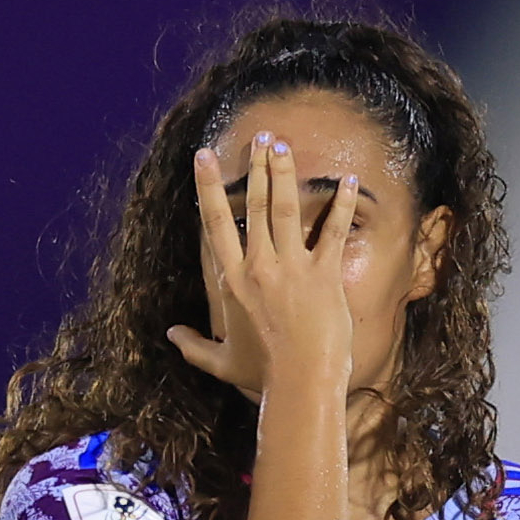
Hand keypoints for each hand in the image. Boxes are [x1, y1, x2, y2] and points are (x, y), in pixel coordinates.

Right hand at [170, 133, 358, 398]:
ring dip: (284, 173)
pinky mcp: (324, 275)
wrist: (301, 383)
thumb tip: (171, 335)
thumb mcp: (221, 363)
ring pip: (284, 208)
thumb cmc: (262, 376)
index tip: (203, 156)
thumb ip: (193, 346)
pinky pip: (333, 232)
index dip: (207, 187)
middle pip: (252, 205)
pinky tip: (348, 179)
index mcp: (233, 280)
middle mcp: (259, 266)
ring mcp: (292, 268)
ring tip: (283, 143)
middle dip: (254, 167)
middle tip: (259, 137)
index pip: (215, 224)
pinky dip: (340, 205)